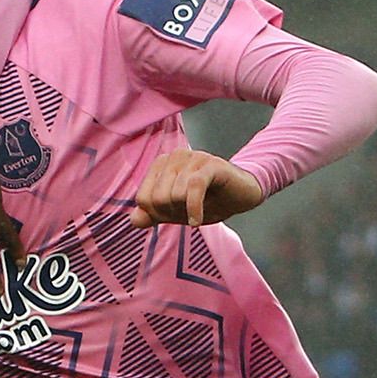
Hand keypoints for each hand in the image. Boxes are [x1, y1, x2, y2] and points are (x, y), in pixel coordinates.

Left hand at [129, 148, 263, 228]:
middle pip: (157, 198)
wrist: (242, 197)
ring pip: (174, 195)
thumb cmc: (208, 202)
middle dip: (173, 213)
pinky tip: (197, 220)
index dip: (158, 214)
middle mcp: (174, 156)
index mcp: (161, 165)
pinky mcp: (211, 164)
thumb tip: (134, 221)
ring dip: (187, 211)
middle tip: (190, 211)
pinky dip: (194, 209)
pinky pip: (193, 189)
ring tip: (200, 208)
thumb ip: (153, 214)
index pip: (143, 198)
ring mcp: (193, 158)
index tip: (175, 214)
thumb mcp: (176, 212)